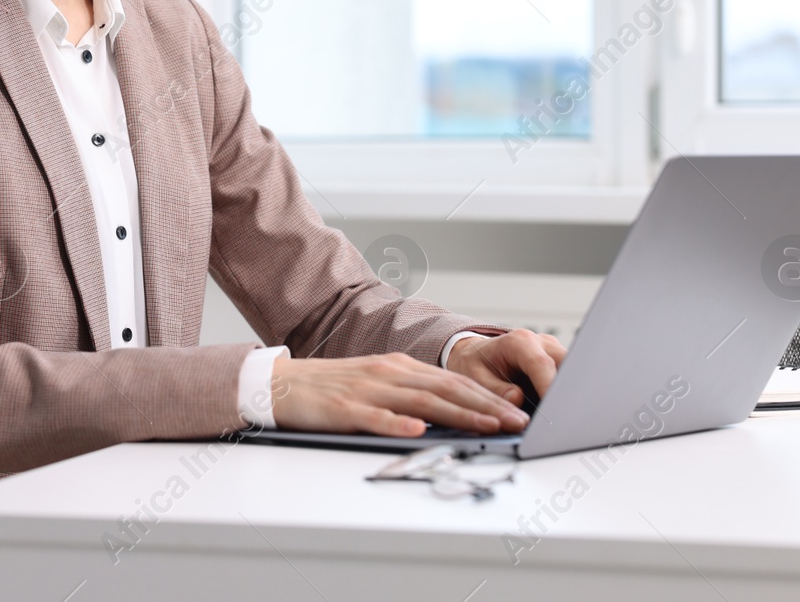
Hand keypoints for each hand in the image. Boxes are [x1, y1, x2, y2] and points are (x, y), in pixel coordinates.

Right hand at [269, 352, 533, 437]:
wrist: (282, 383)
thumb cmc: (332, 388)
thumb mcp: (377, 383)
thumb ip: (411, 395)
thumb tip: (451, 414)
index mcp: (399, 367)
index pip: (453, 382)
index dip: (488, 397)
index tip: (516, 411)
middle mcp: (389, 373)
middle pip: (446, 390)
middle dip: (486, 407)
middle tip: (517, 422)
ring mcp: (368, 390)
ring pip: (421, 402)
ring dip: (458, 415)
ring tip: (487, 426)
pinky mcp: (345, 409)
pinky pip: (376, 417)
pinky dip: (399, 424)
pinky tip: (418, 432)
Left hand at [444, 328, 566, 417]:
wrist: (477, 354)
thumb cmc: (476, 363)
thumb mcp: (475, 377)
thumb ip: (495, 390)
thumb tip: (517, 399)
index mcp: (519, 342)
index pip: (541, 364)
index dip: (550, 386)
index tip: (554, 409)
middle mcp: (541, 343)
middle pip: (566, 366)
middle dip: (565, 392)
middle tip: (558, 417)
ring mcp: (554, 352)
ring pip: (573, 373)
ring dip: (567, 394)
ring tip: (555, 416)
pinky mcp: (559, 363)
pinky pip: (569, 380)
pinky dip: (564, 395)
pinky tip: (555, 410)